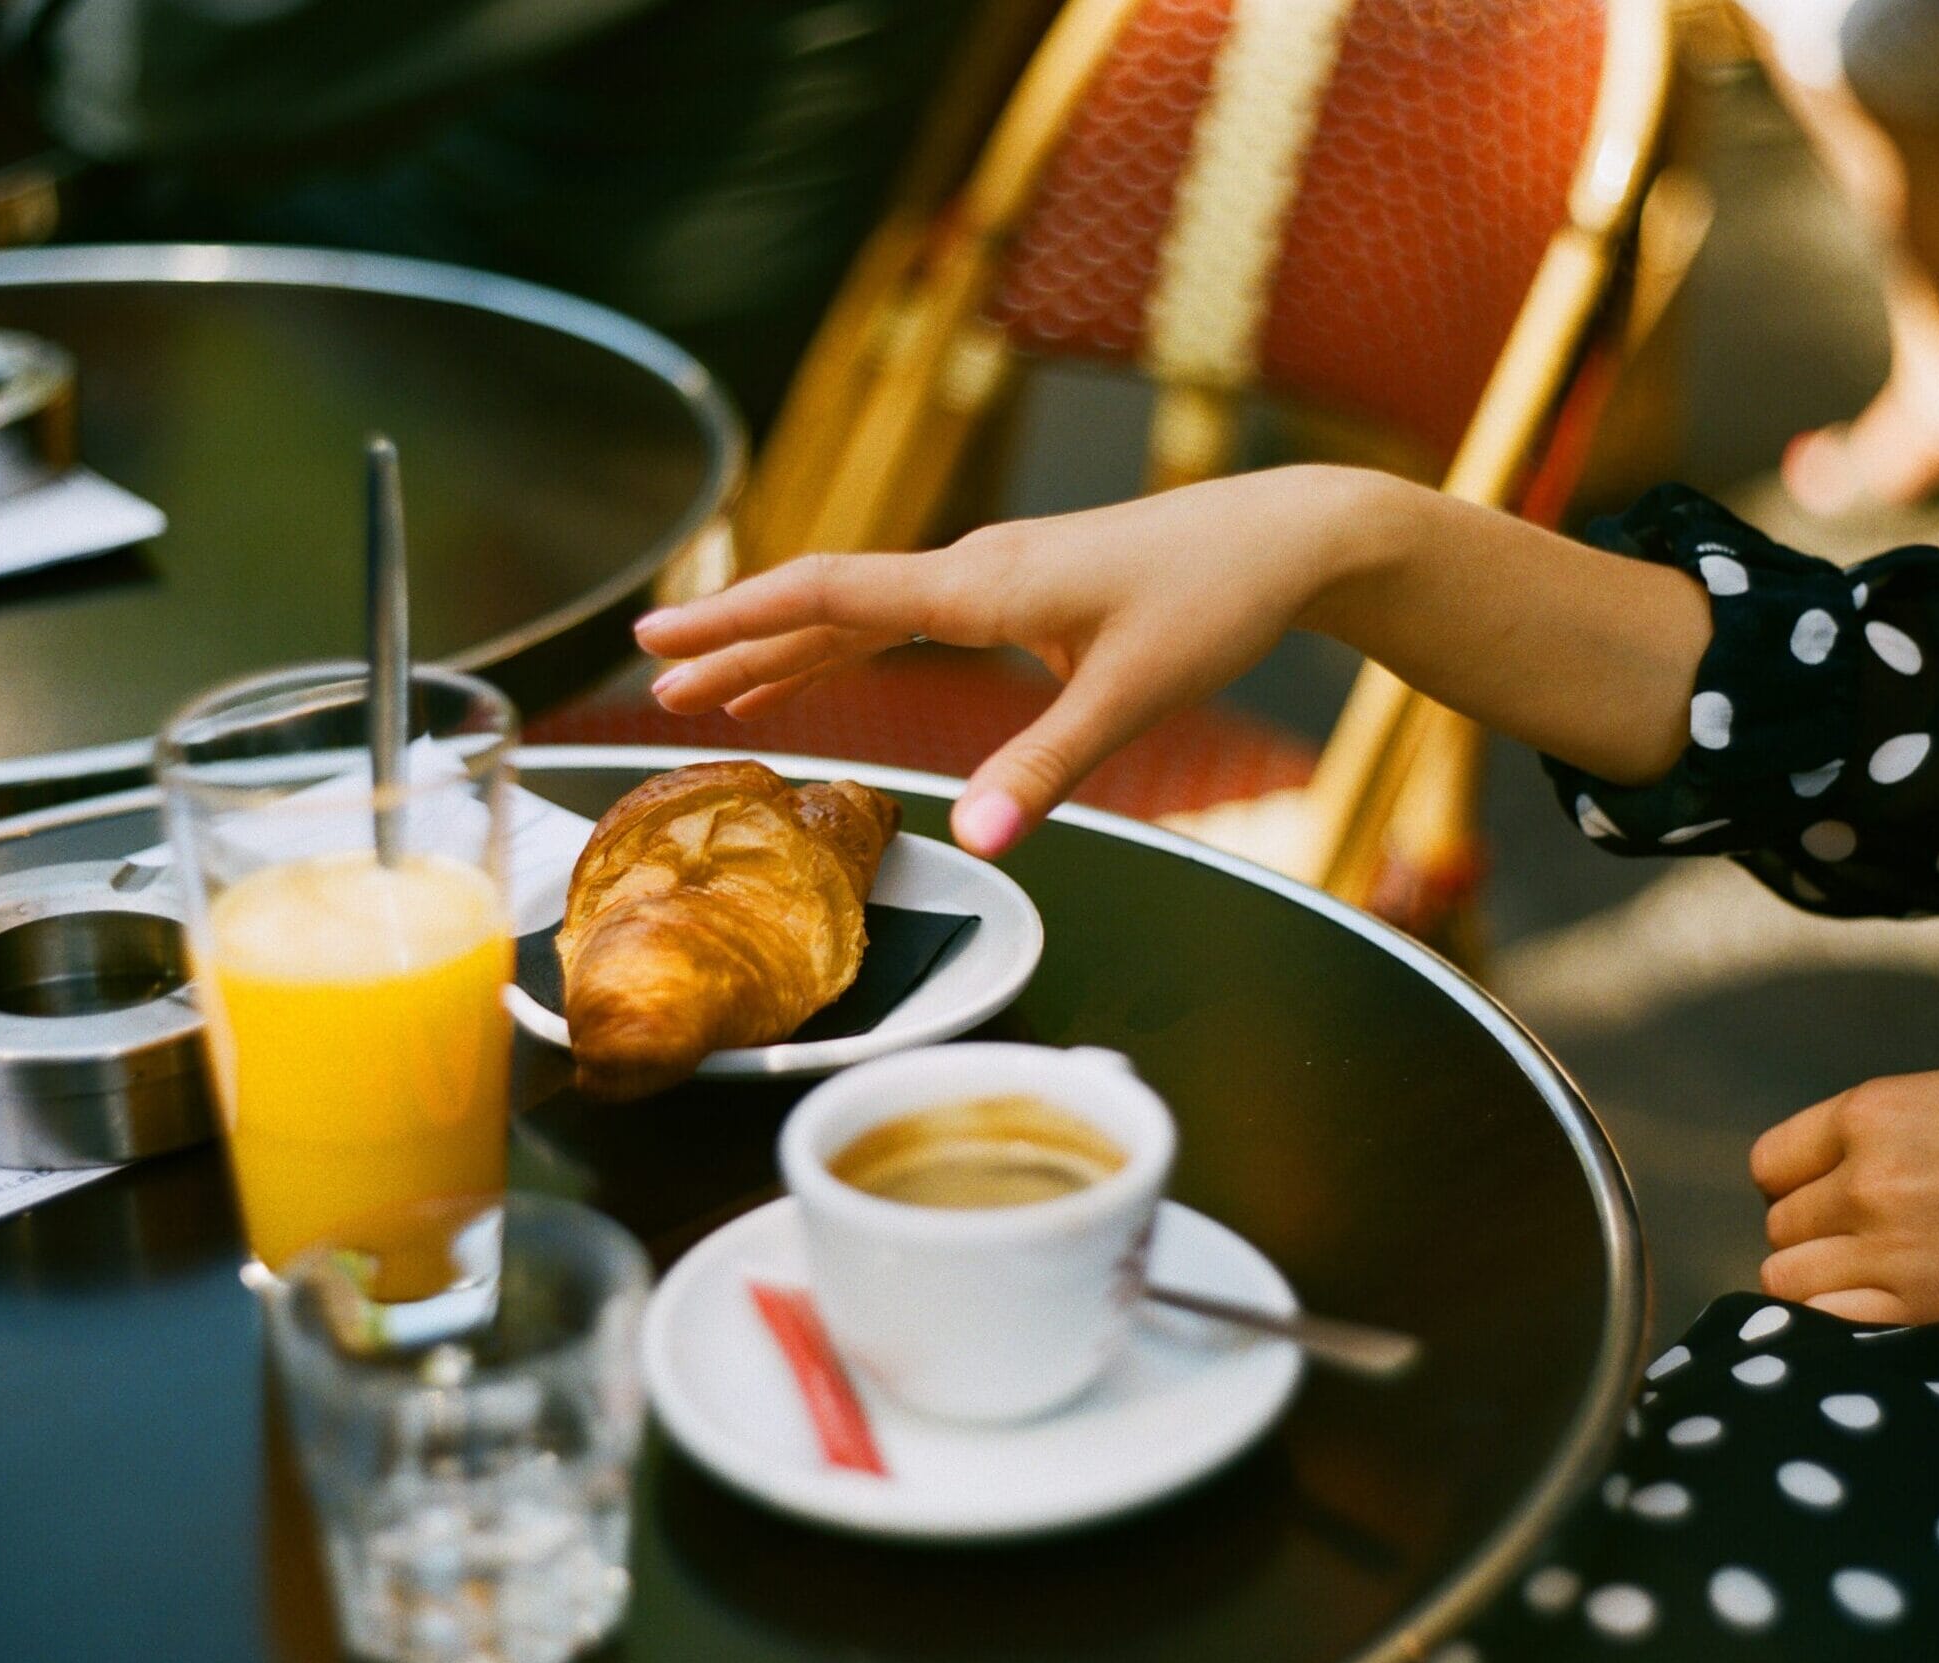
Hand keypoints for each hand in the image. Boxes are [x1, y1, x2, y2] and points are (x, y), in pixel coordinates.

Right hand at [633, 469, 1376, 854]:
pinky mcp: (1020, 592)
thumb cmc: (1214, 605)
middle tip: (653, 680)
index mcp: (981, 586)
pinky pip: (903, 619)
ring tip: (711, 693)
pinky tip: (818, 675)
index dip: (738, 623)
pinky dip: (846, 650)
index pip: (830, 599)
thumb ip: (1046, 772)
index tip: (659, 645)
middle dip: (736, 642)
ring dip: (782, 649)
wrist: (1284, 541)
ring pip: (858, 613)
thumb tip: (977, 845)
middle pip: (823, 603)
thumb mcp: (1132, 698)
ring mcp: (993, 578)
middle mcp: (972, 571)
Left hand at [1751, 1059, 1938, 1326]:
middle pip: (1781, 1225)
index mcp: (1872, 1113)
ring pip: (1788, 1279)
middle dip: (1814, 1235)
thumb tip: (1860, 1168)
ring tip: (1871, 1283)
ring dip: (1819, 1283)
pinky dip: (1838, 1327)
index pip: (1772, 1162)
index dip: (1796, 1185)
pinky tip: (1877, 1318)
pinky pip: (1828, 1326)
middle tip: (1865, 1244)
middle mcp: (1863, 1180)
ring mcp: (1887, 1249)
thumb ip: (1895, 1135)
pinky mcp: (1922, 1309)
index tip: (1824, 1197)